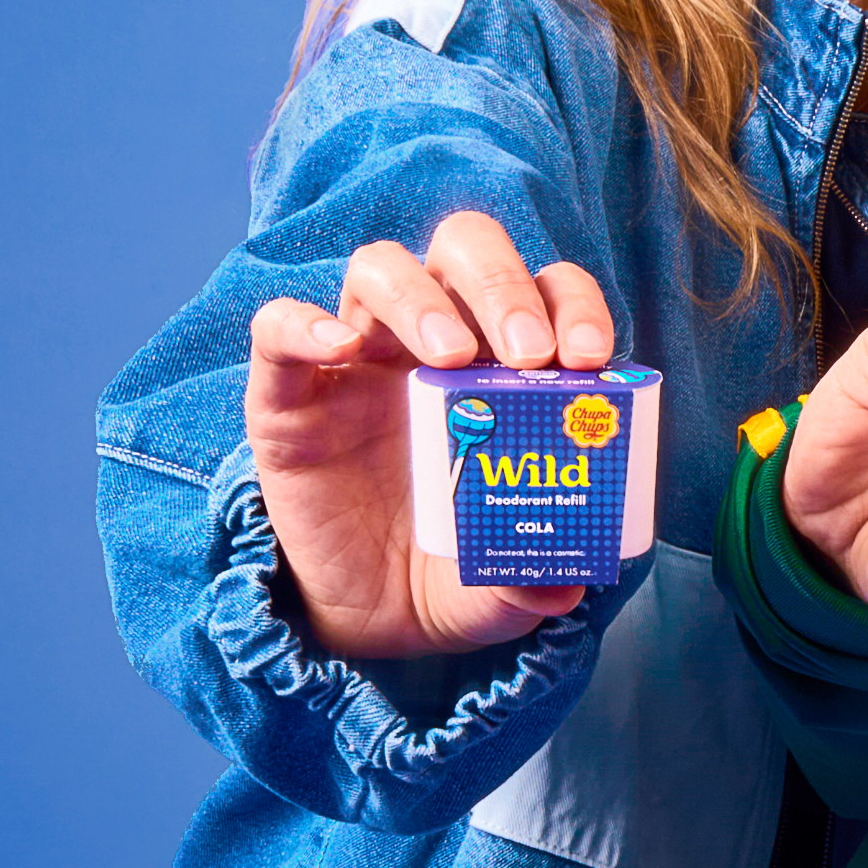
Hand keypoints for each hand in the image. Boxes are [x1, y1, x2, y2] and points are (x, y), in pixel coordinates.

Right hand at [245, 212, 614, 655]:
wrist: (370, 614)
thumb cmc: (453, 571)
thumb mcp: (501, 587)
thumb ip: (532, 581)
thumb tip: (566, 587)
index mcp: (505, 364)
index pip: (546, 292)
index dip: (573, 305)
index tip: (589, 358)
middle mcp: (432, 342)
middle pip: (464, 253)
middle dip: (503, 287)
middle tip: (528, 354)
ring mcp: (358, 359)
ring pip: (380, 268)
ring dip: (422, 298)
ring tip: (453, 359)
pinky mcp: (287, 395)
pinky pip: (278, 328)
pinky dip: (304, 325)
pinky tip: (340, 349)